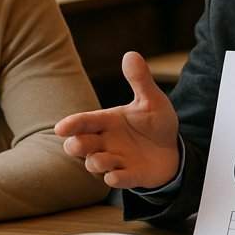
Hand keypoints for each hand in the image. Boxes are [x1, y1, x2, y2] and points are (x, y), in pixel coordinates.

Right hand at [55, 51, 179, 189]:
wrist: (173, 150)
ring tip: (106, 160)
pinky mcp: (130, 176)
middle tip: (79, 144)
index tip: (61, 128)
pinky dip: (115, 179)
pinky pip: (118, 180)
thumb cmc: (155, 123)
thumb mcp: (151, 100)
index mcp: (107, 121)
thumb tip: (130, 54)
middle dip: (76, 145)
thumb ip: (139, 80)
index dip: (71, 124)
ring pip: (94, 164)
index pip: (83, 121)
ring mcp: (116, 160)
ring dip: (97, 163)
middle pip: (79, 145)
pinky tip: (115, 176)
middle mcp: (106, 141)